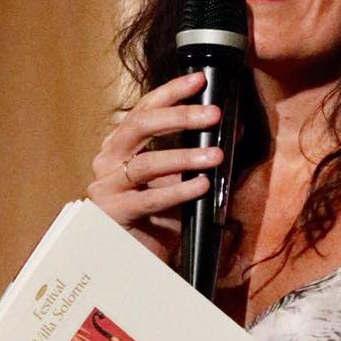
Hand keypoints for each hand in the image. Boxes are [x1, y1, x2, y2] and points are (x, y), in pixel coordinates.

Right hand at [87, 72, 222, 261]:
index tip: (200, 79)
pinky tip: (202, 185)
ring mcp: (107, 187)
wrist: (129, 262)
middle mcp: (108, 159)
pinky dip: (178, 190)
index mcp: (120, 144)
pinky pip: (149, 199)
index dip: (172, 91)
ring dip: (184, 156)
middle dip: (180, 116)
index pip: (145, 108)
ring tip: (215, 155)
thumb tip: (234, 128)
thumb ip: (199, 153)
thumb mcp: (178, 179)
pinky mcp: (112, 215)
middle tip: (214, 114)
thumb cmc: (154, 216)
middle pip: (140, 125)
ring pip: (146, 162)